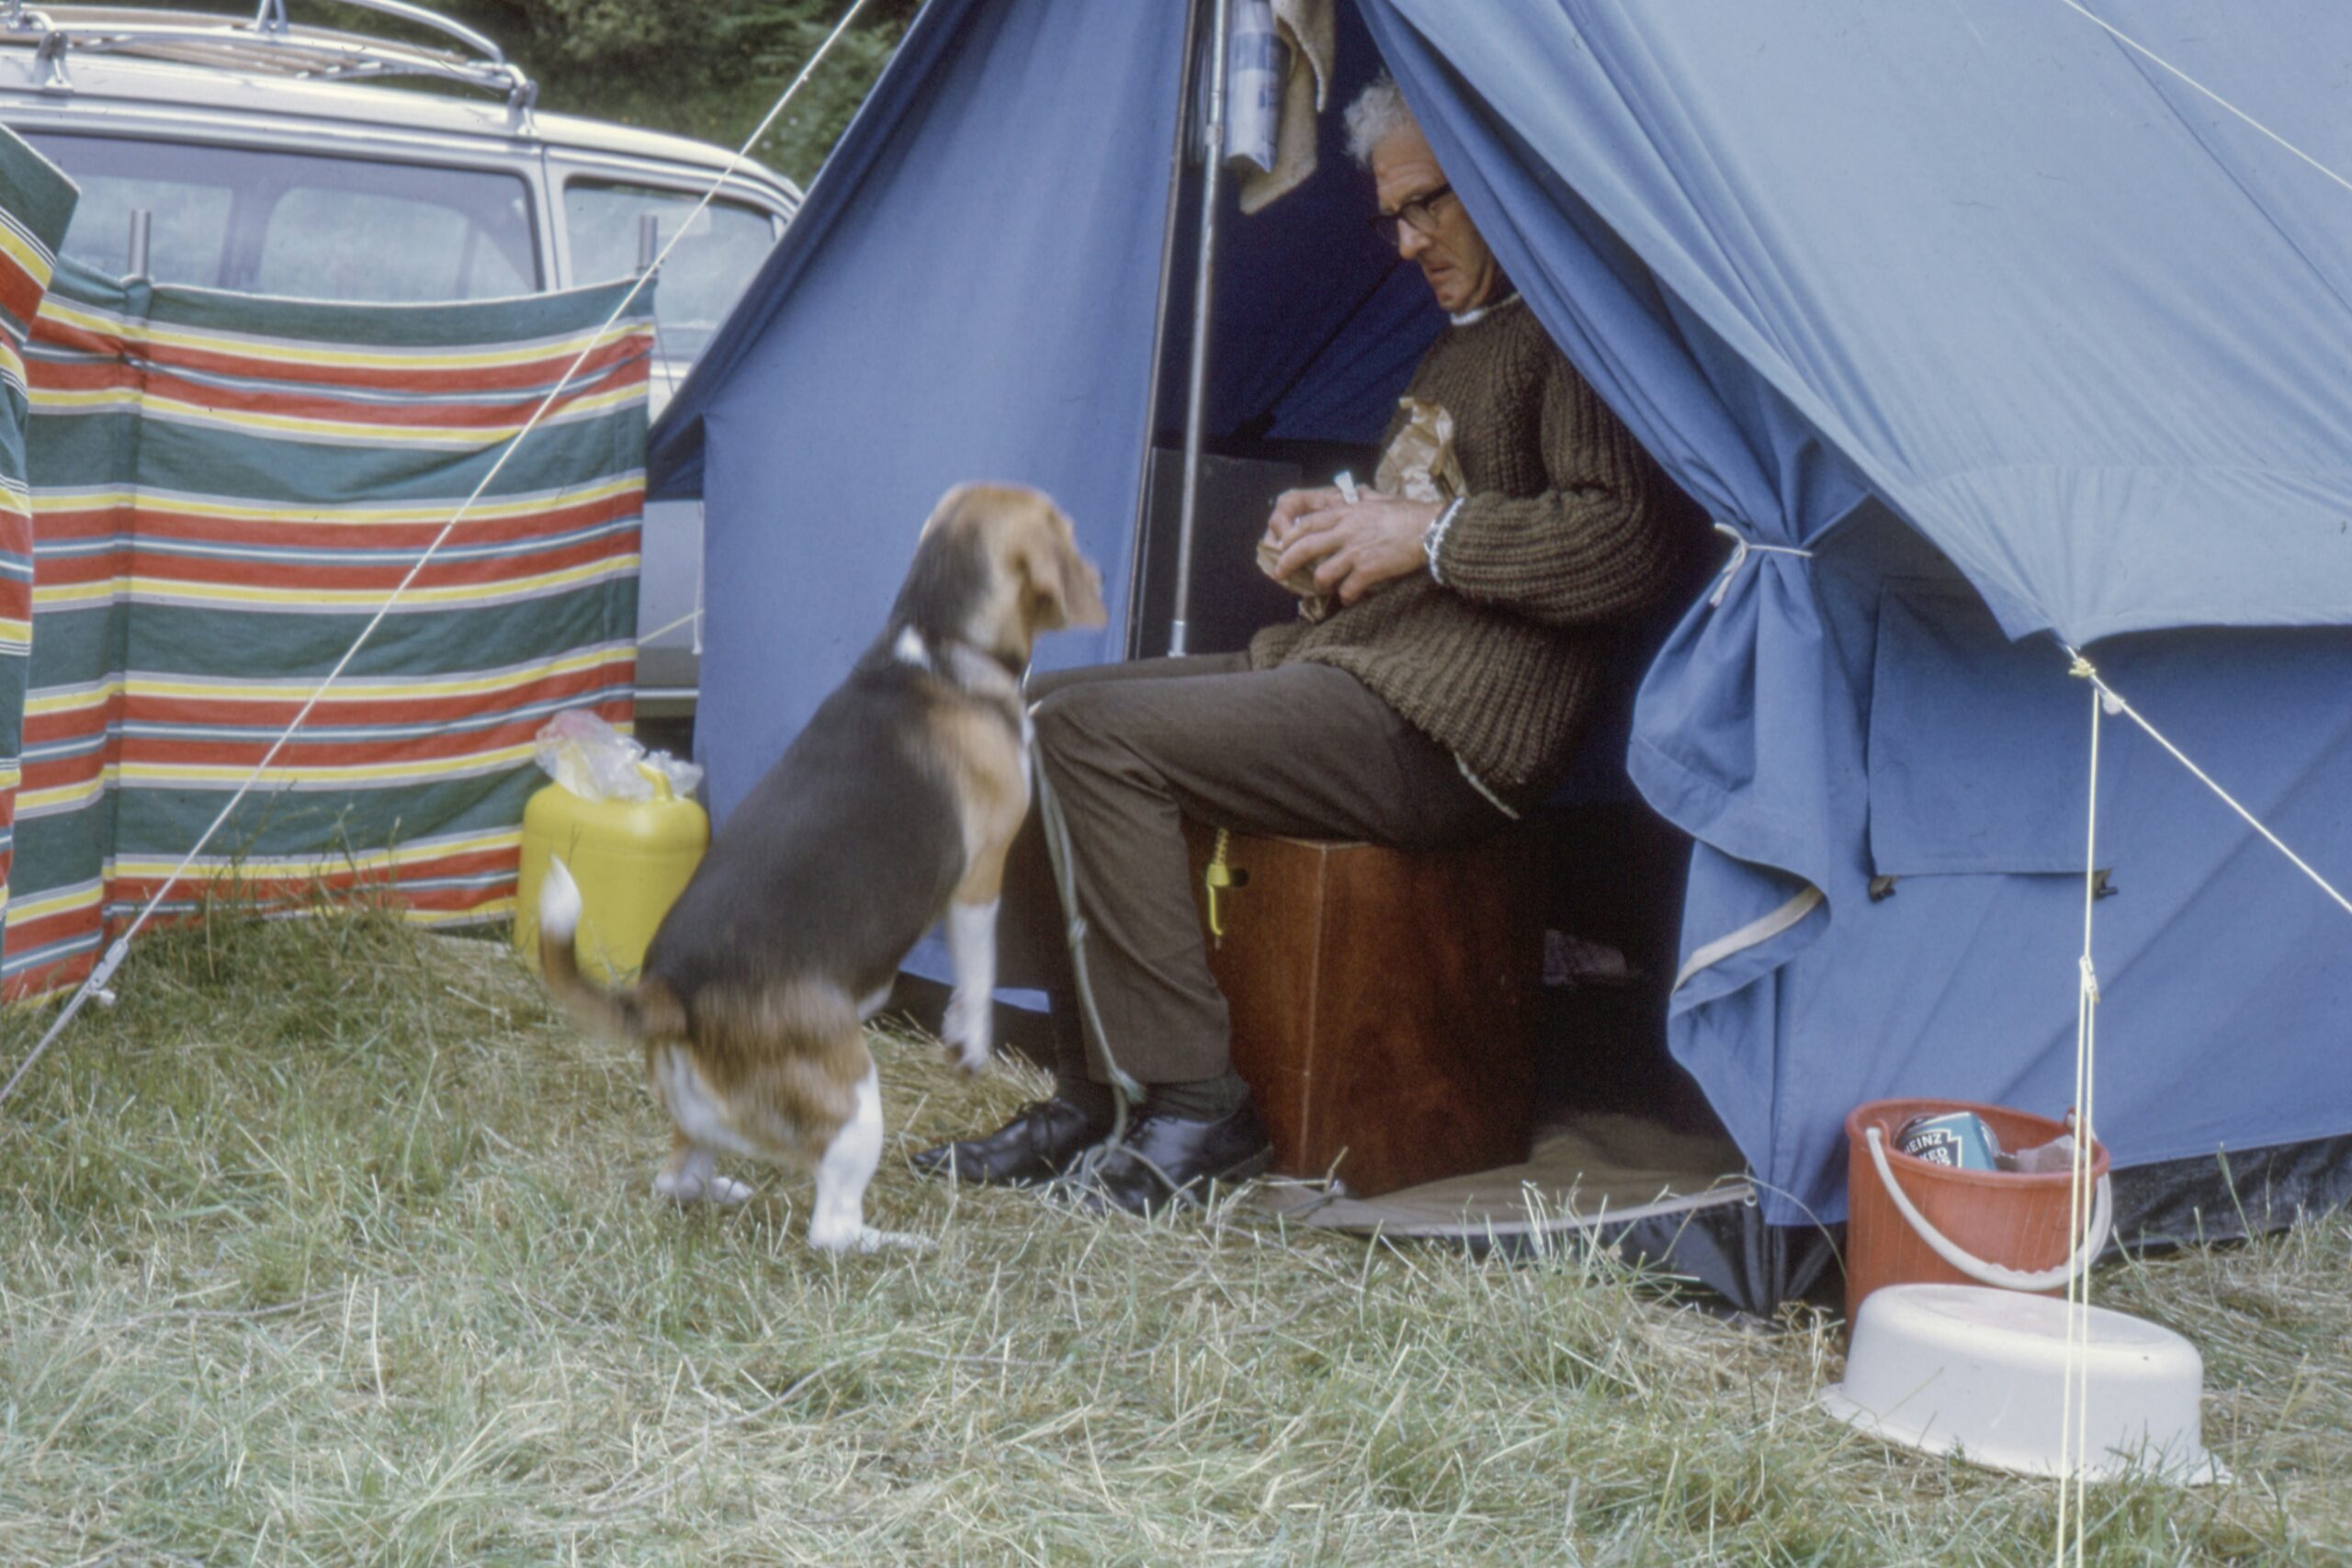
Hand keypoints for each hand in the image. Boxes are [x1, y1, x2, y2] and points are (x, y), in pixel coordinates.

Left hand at [1264, 492, 1441, 606]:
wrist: (1432, 529)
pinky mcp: (1369, 569)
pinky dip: (1346, 597)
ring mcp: (1356, 551)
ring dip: (1320, 584)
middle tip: (1279, 574)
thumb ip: (1367, 497)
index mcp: (1347, 513)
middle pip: (1305, 546)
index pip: (1307, 522)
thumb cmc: (1410, 514)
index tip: (1281, 545)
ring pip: (1322, 573)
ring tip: (1324, 588)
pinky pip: (1347, 589)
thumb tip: (1362, 491)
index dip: (1289, 535)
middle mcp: (1346, 530)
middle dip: (1287, 562)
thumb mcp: (1382, 499)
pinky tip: (1350, 598)